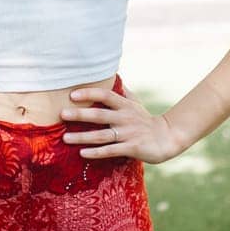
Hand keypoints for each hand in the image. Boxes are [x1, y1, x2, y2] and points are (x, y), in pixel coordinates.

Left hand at [60, 86, 183, 163]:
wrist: (167, 138)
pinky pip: (111, 150)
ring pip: (102, 135)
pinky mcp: (132, 148)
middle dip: (80, 114)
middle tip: (62, 114)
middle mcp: (125, 118)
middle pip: (100, 115)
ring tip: (65, 138)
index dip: (90, 93)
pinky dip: (96, 152)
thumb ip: (122, 92)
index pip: (106, 95)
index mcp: (125, 105)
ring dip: (82, 137)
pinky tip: (83, 153)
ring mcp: (128, 134)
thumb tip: (113, 77)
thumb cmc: (146, 120)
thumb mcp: (135, 103)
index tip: (72, 94)